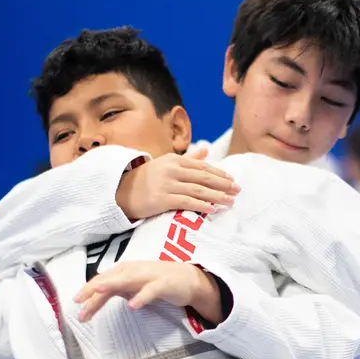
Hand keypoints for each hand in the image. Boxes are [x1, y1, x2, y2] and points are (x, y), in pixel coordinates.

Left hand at [73, 261, 222, 324]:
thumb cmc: (159, 282)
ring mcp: (148, 275)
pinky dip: (141, 297)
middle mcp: (134, 270)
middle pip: (109, 279)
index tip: (76, 304)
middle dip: (93, 290)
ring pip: (126, 279)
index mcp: (125, 271)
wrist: (189, 280)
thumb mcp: (133, 286)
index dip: (88, 291)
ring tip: (99, 291)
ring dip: (112, 284)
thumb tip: (97, 296)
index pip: (102, 280)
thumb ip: (117, 289)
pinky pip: (150, 291)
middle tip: (79, 303)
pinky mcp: (163, 284)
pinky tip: (132, 306)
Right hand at [115, 149, 238, 220]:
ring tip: (230, 202)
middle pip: (203, 177)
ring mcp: (167, 184)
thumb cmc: (147, 178)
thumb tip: (206, 150)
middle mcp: (172, 170)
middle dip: (223, 185)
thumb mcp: (167, 164)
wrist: (122, 191)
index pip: (202, 166)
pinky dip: (201, 205)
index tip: (232, 180)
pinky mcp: (162, 199)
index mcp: (175, 160)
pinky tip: (213, 209)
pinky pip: (186, 202)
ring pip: (198, 190)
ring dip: (217, 196)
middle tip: (237, 190)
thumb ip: (188, 159)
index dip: (219, 173)